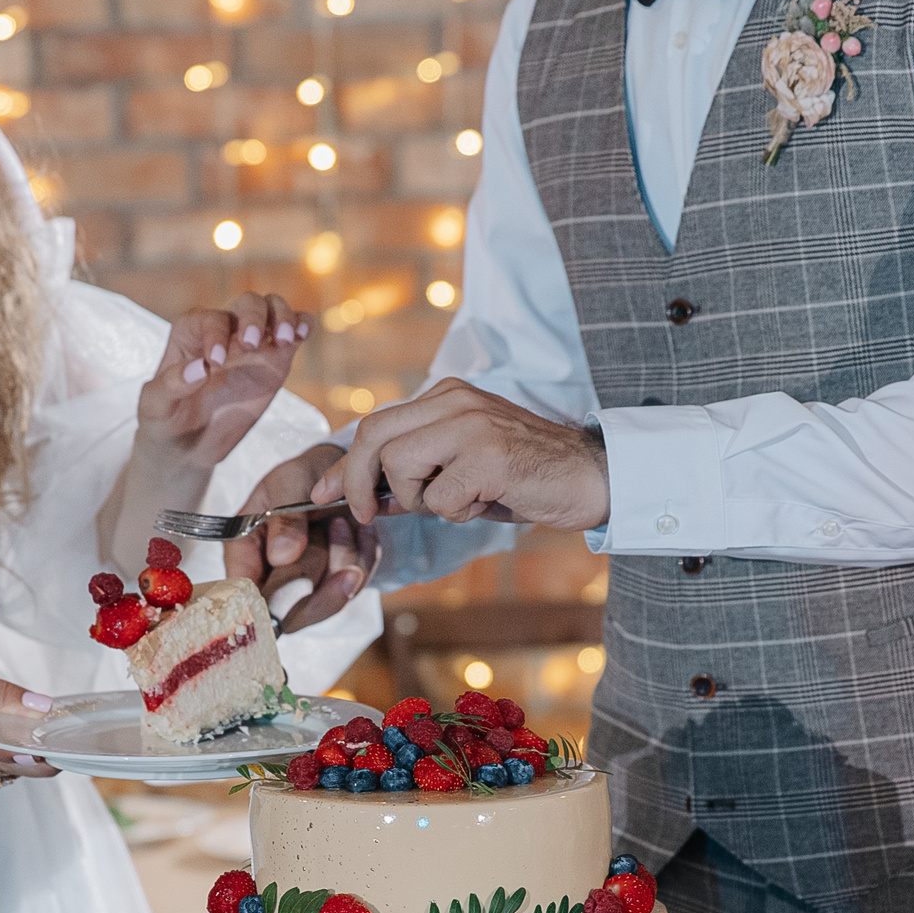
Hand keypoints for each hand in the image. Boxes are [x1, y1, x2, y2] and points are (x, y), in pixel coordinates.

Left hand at [138, 293, 314, 470]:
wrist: (188, 446)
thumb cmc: (166, 421)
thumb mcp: (155, 407)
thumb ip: (170, 385)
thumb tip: (201, 367)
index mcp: (190, 333)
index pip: (209, 319)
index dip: (215, 334)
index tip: (216, 363)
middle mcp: (224, 330)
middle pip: (247, 303)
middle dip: (253, 318)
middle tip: (251, 346)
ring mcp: (253, 343)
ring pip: (273, 308)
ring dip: (283, 317)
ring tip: (286, 340)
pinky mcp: (276, 359)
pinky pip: (295, 330)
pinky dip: (302, 325)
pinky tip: (302, 337)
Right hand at [223, 442, 378, 632]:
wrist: (337, 474)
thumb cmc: (303, 474)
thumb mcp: (289, 482)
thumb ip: (284, 517)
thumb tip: (282, 556)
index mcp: (243, 552)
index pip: (245, 595)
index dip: (269, 601)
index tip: (301, 580)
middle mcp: (269, 577)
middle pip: (289, 613)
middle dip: (321, 578)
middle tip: (339, 533)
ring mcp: (302, 587)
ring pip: (326, 605)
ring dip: (345, 562)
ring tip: (344, 522)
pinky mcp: (332, 587)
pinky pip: (353, 590)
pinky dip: (363, 560)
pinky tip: (360, 531)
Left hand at [325, 378, 608, 531]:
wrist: (593, 476)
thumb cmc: (527, 477)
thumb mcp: (465, 468)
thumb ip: (419, 474)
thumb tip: (368, 497)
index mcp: (448, 397)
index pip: (376, 425)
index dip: (343, 464)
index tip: (321, 493)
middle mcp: (455, 401)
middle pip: (374, 436)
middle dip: (357, 482)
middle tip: (367, 515)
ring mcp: (472, 425)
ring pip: (400, 465)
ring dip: (420, 499)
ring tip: (462, 500)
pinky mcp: (489, 455)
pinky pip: (440, 497)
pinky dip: (456, 513)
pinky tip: (489, 502)